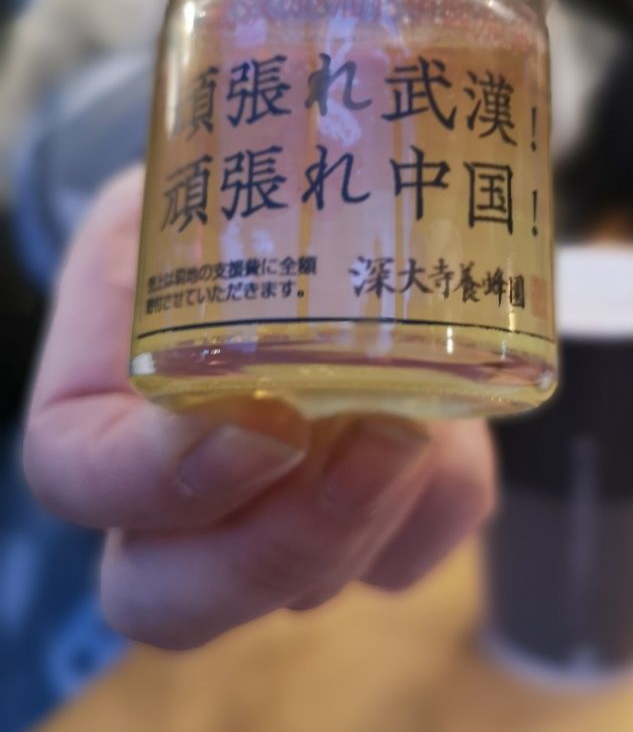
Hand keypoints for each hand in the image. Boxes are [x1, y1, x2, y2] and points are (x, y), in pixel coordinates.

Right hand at [23, 168, 494, 649]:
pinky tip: (454, 424)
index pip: (79, 478)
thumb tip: (338, 133)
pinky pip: (407, 557)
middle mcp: (172, 492)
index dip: (161, 477)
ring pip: (306, 589)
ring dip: (385, 507)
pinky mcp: (362, 522)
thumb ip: (226, 172)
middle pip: (174, 597)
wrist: (290, 216)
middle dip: (284, 543)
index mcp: (100, 397)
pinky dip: (443, 500)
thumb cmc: (232, 189)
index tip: (267, 414)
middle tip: (378, 438)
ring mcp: (267, 521)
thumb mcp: (202, 160)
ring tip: (431, 400)